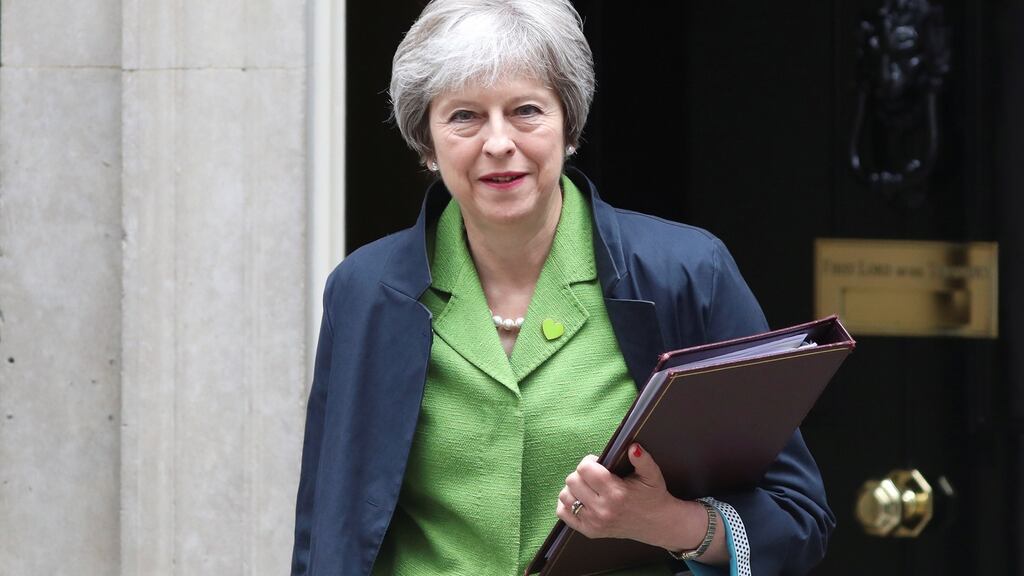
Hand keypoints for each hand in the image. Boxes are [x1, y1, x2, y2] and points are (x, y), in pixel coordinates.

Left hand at [555, 443, 707, 550]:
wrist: (657, 524)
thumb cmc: (653, 497)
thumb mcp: (652, 475)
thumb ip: (642, 460)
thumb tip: (633, 447)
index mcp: (616, 493)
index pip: (585, 469)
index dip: (589, 461)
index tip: (597, 463)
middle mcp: (603, 510)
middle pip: (572, 481)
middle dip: (581, 473)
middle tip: (593, 475)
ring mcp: (594, 522)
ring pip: (565, 496)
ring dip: (573, 488)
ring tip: (587, 486)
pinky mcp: (590, 531)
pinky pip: (564, 514)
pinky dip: (567, 504)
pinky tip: (580, 499)